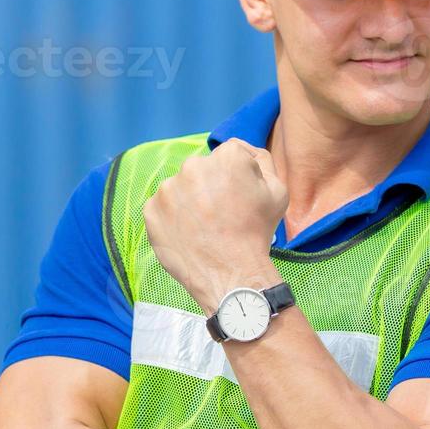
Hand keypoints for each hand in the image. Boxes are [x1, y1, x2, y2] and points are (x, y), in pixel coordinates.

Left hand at [142, 138, 289, 312]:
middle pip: (203, 170)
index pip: (232, 153)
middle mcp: (193, 166)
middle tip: (221, 215)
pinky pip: (162, 207)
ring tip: (204, 228)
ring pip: (180, 187)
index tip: (239, 196)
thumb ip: (263, 163)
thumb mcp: (277, 192)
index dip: (238, 175)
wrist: (232, 275)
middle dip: (211, 186)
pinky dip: (172, 218)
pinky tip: (188, 234)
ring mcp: (168, 189)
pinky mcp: (151, 210)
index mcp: (227, 157)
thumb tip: (247, 154)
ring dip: (190, 201)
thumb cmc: (256, 234)